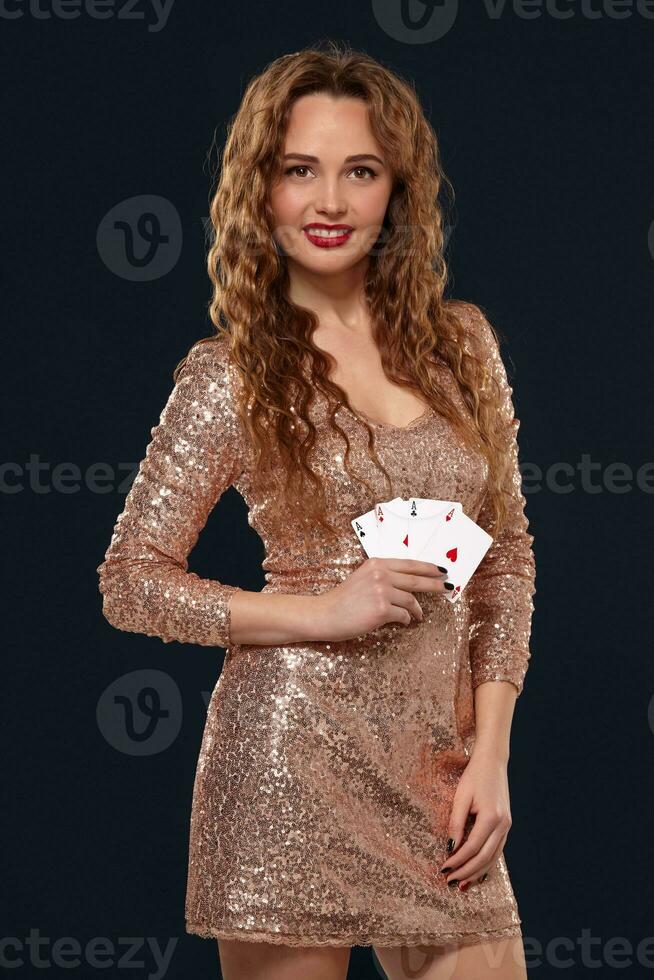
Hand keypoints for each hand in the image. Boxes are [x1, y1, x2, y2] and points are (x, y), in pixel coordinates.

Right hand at [314, 557, 449, 642]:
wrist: (325, 614)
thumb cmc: (343, 600)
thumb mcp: (363, 578)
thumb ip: (384, 576)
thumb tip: (409, 585)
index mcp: (376, 563)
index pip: (410, 564)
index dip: (428, 567)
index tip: (442, 571)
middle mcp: (380, 573)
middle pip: (417, 579)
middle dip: (435, 584)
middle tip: (448, 587)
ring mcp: (381, 591)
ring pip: (411, 600)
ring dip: (417, 610)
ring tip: (418, 616)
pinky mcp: (382, 609)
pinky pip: (404, 615)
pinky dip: (406, 620)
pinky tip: (403, 622)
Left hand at [438, 750, 512, 890]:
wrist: (493, 762)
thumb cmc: (474, 776)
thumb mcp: (461, 797)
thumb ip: (456, 823)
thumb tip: (450, 848)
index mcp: (491, 817)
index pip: (472, 848)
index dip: (457, 861)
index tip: (443, 869)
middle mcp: (503, 825)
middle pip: (484, 857)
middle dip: (467, 872)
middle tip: (451, 882)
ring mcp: (507, 826)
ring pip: (493, 857)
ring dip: (477, 872)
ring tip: (462, 884)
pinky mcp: (506, 826)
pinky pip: (497, 850)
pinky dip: (486, 863)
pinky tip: (477, 872)